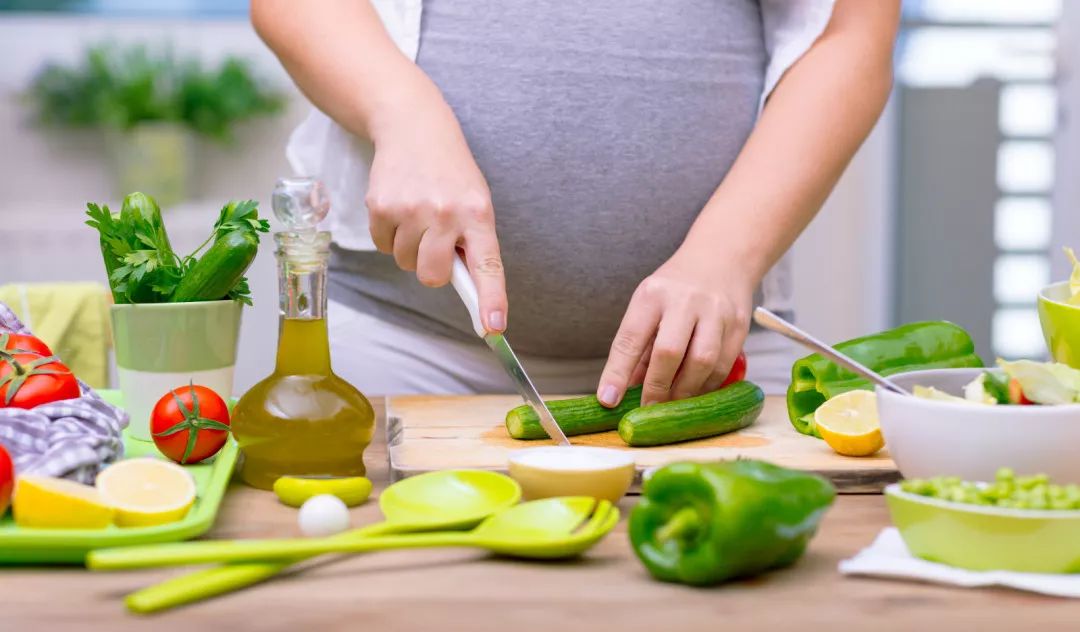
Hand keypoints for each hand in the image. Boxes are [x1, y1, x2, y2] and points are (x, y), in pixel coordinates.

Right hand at [365, 92, 506, 331]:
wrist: (414, 127)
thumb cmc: (451, 174)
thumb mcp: (474, 201)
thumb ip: (472, 242)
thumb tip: (468, 291)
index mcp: (478, 213)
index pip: (488, 265)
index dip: (491, 299)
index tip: (493, 328)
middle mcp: (445, 212)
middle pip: (432, 276)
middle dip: (432, 269)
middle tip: (436, 243)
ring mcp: (410, 209)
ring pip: (405, 263)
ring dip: (410, 248)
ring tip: (418, 216)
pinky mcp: (380, 205)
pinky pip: (382, 246)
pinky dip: (389, 235)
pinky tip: (399, 209)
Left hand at [597, 247, 753, 406]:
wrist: (721, 258)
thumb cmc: (676, 288)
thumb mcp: (648, 304)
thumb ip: (638, 346)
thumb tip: (624, 390)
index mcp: (652, 295)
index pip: (630, 338)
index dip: (617, 372)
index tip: (609, 399)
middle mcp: (684, 300)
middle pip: (669, 352)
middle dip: (656, 388)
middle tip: (649, 408)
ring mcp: (715, 312)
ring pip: (702, 362)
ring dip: (685, 391)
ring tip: (674, 403)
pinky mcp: (739, 324)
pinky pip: (724, 365)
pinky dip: (708, 385)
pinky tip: (696, 391)